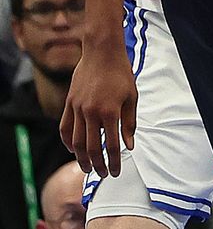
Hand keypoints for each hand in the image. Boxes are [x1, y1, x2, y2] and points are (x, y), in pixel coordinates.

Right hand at [62, 45, 136, 176]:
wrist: (102, 53)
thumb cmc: (121, 75)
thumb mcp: (132, 98)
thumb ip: (129, 123)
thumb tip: (129, 146)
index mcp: (110, 112)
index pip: (112, 145)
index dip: (114, 161)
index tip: (116, 172)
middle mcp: (91, 113)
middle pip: (92, 147)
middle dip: (98, 165)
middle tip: (103, 175)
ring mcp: (77, 108)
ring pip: (76, 141)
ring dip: (81, 158)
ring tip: (88, 168)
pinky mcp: (69, 104)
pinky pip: (65, 128)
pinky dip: (68, 142)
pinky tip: (73, 150)